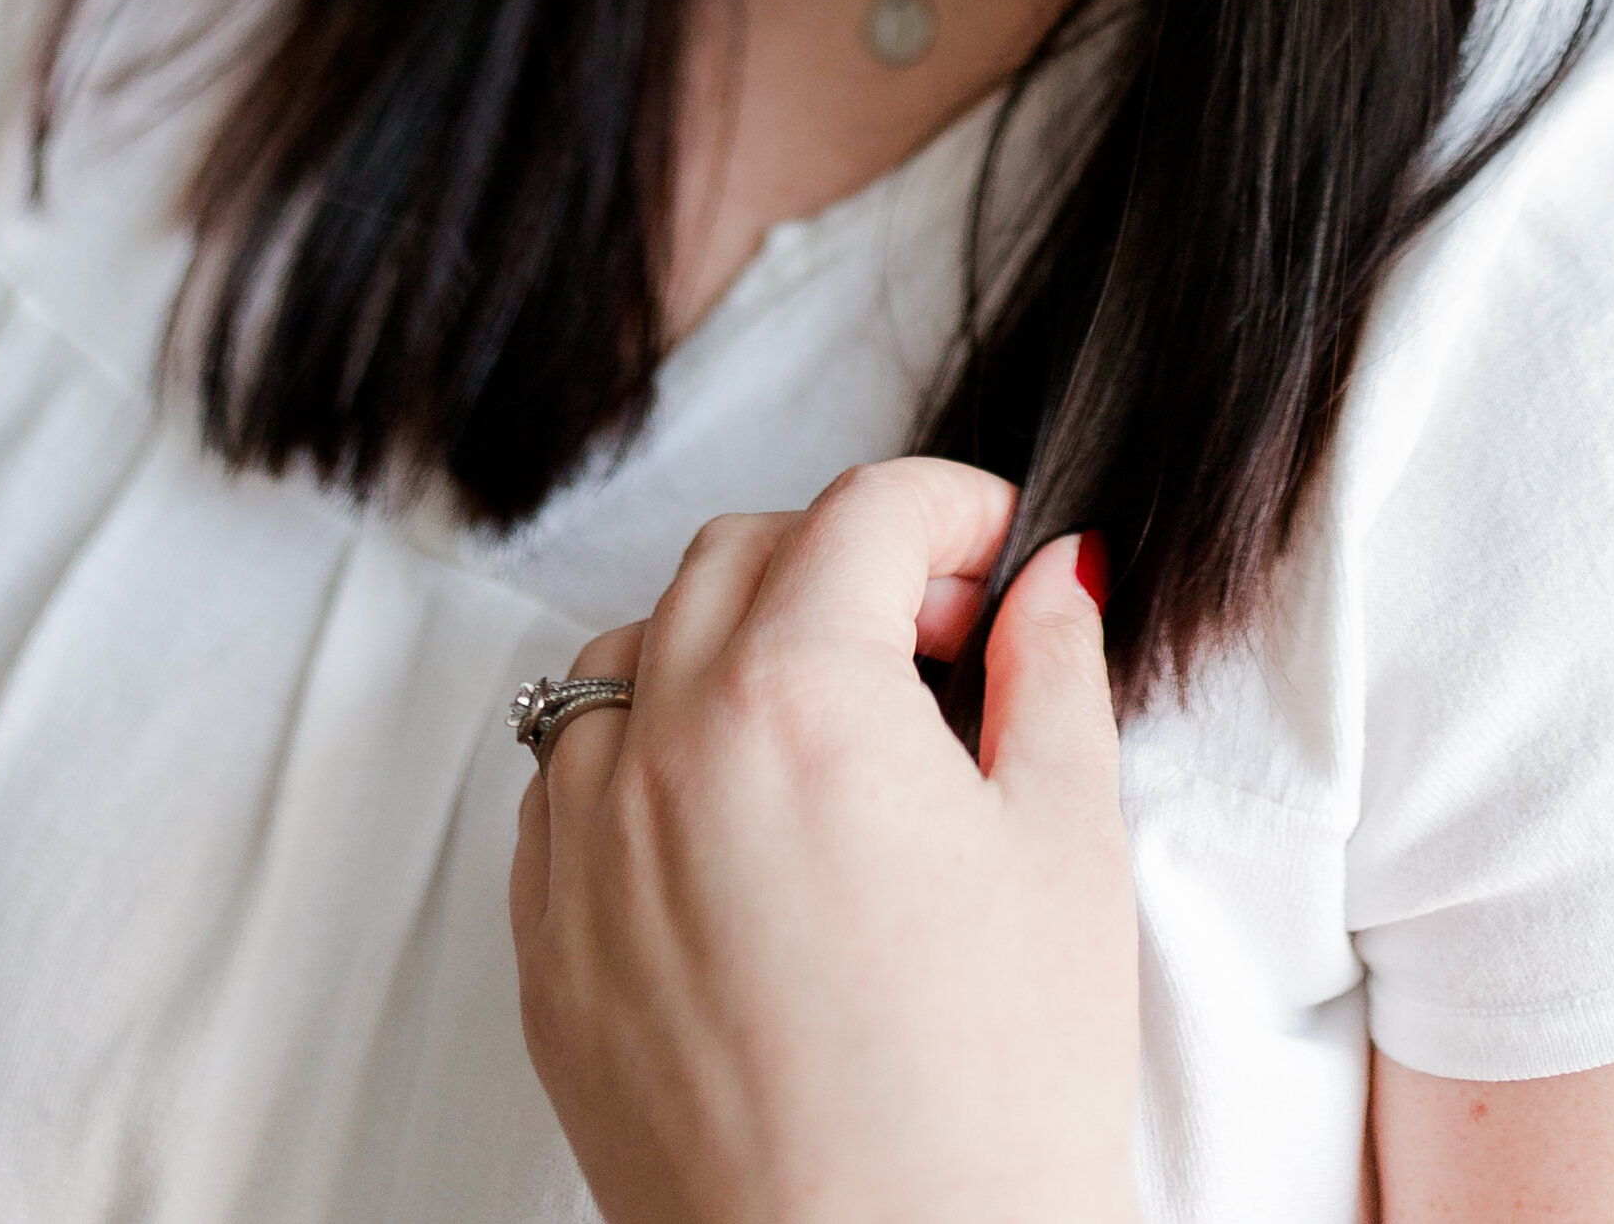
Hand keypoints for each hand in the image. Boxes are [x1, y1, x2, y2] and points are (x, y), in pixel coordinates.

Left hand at [509, 457, 1138, 1223]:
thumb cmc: (990, 1102)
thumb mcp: (1066, 847)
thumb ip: (1053, 670)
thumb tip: (1051, 574)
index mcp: (797, 698)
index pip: (865, 512)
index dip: (955, 511)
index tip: (1002, 557)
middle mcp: (663, 751)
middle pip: (738, 556)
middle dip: (844, 560)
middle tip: (938, 638)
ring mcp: (584, 854)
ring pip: (629, 656)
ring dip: (726, 645)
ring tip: (829, 727)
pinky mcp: (547, 952)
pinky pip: (570, 787)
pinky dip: (645, 760)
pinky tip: (739, 825)